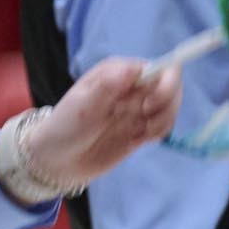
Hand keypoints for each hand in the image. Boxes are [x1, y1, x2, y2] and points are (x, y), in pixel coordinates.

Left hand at [26, 56, 184, 189]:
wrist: (58, 160)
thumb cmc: (65, 128)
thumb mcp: (83, 107)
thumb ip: (108, 86)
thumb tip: (134, 68)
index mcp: (118, 72)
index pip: (159, 68)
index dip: (163, 86)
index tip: (147, 106)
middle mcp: (131, 85)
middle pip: (171, 85)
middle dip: (167, 104)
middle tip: (145, 121)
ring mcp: (138, 107)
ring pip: (171, 106)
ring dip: (164, 120)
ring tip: (140, 133)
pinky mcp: (141, 127)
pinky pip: (164, 125)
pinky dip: (159, 132)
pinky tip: (139, 140)